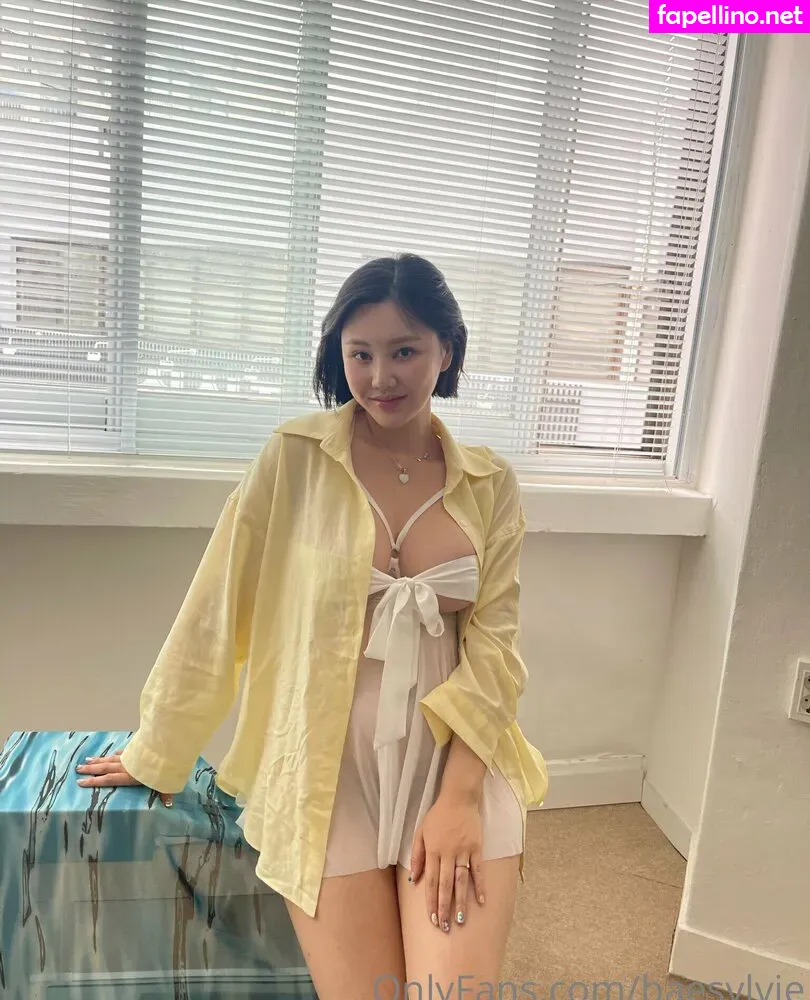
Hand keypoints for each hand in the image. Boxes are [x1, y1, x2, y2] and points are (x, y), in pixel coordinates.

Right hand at [75, 750, 173, 806]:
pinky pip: (123, 752)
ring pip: (111, 758)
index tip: (80, 782)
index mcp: (129, 776)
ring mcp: (130, 756)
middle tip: (78, 769)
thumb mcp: (163, 783)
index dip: (94, 781)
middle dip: (91, 769)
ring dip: (99, 759)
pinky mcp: (135, 749)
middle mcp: (126, 766)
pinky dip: (116, 753)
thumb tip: (169, 804)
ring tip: (87, 760)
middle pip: (105, 767)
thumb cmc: (162, 767)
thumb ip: (164, 793)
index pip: (108, 779)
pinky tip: (113, 753)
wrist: (166, 747)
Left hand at [409, 790, 485, 931]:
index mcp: (433, 850)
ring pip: (461, 880)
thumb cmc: (438, 815)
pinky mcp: (477, 847)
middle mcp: (448, 853)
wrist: (459, 797)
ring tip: (460, 920)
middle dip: (444, 907)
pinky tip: (482, 901)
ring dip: (461, 901)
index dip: (430, 901)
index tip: (432, 918)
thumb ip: (417, 855)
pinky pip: (478, 870)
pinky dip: (480, 885)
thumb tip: (413, 879)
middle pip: (445, 885)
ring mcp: (463, 851)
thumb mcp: (421, 832)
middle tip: (445, 927)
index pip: (430, 881)